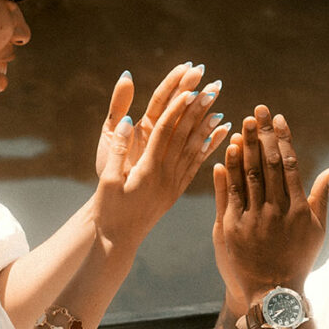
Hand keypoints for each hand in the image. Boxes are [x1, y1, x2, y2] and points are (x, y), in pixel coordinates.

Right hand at [94, 79, 230, 248]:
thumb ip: (118, 150)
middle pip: (185, 135)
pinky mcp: (177, 190)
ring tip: (220, 104)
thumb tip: (127, 121)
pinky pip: (197, 165)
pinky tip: (220, 134)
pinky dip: (209, 147)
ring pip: (194, 149)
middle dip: (199, 109)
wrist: (119, 241)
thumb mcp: (107, 180)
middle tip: (213, 87)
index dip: (177, 109)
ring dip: (207, 125)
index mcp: (148, 170)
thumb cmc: (108, 211)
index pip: (165, 132)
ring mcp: (174, 184)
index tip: (189, 89)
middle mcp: (166, 175)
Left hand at [214, 105, 328, 303]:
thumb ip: (321, 199)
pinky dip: (226, 174)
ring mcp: (252, 219)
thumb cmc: (296, 261)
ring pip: (247, 176)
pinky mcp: (230, 228)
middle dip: (261, 135)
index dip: (281, 139)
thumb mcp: (316, 232)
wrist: (270, 294)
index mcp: (297, 208)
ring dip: (244, 148)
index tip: (276, 117)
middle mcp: (275, 210)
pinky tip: (225, 154)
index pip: (288, 164)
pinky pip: (228, 196)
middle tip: (255, 111)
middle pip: (266, 164)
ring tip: (240, 125)